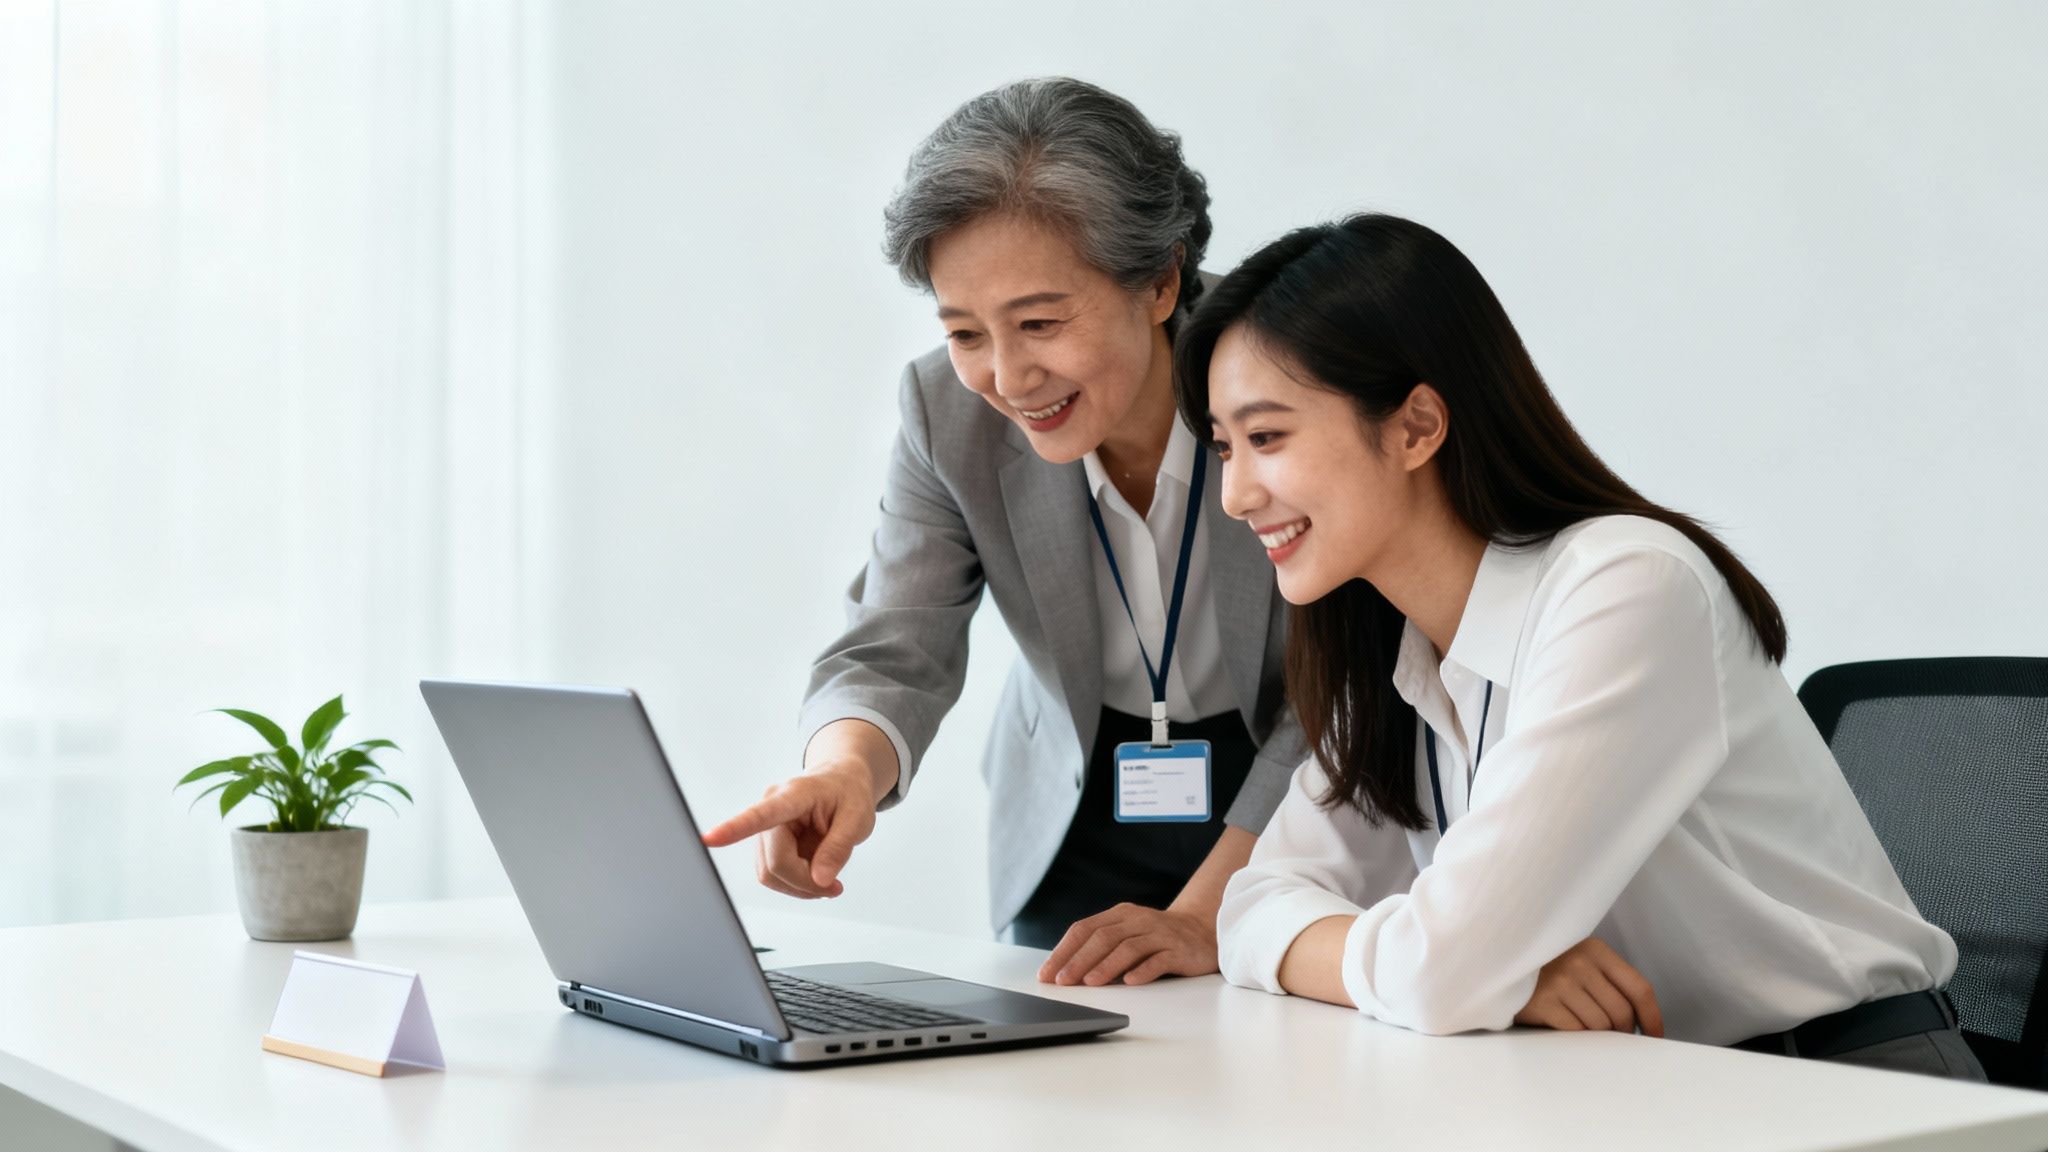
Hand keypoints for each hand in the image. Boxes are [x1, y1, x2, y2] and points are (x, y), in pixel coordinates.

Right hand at [700, 765, 876, 898]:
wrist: (842, 781)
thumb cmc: (849, 793)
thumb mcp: (858, 818)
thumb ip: (839, 848)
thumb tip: (819, 879)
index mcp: (793, 795)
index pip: (760, 815)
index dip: (734, 829)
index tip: (709, 838)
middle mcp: (770, 808)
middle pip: (775, 863)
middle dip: (804, 883)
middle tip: (834, 887)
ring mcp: (765, 829)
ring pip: (769, 874)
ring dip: (799, 887)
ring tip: (828, 881)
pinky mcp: (766, 844)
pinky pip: (773, 874)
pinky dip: (796, 884)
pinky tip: (815, 876)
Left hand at [1037, 903, 1218, 986]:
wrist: (1202, 932)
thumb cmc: (1156, 938)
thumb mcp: (1127, 934)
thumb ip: (1102, 946)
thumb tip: (1065, 971)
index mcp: (1120, 914)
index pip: (1084, 929)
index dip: (1063, 951)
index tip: (1047, 973)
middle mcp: (1138, 920)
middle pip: (1103, 937)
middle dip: (1079, 960)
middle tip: (1062, 981)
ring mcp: (1160, 934)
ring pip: (1128, 947)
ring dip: (1106, 966)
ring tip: (1090, 982)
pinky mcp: (1179, 950)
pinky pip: (1159, 960)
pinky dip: (1143, 970)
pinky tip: (1130, 981)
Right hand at [1514, 937, 1663, 1036]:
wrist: (1500, 962)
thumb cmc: (1547, 967)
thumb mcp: (1580, 959)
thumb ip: (1609, 980)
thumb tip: (1640, 1020)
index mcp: (1596, 949)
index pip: (1639, 988)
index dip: (1653, 1017)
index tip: (1655, 1036)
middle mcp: (1580, 963)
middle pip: (1622, 1013)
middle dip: (1624, 1032)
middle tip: (1615, 1036)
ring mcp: (1560, 982)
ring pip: (1600, 1026)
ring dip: (1598, 1035)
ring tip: (1584, 1026)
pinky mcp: (1543, 1002)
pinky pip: (1576, 1032)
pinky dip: (1577, 1035)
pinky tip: (1566, 1024)